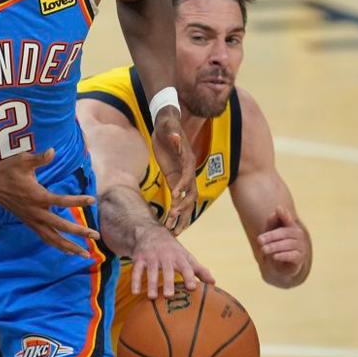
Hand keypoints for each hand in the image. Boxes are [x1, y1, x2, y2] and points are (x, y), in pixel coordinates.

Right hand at [0, 148, 99, 257]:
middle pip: (61, 226)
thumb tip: (53, 151)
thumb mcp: (22, 160)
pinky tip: (67, 251)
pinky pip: (44, 237)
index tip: (92, 200)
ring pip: (52, 238)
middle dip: (79, 232)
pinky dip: (56, 245)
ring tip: (84, 255)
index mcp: (37, 196)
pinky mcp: (28, 223)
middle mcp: (36, 212)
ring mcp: (32, 220)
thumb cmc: (7, 171)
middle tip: (96, 236)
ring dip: (69, 247)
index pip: (62, 201)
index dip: (78, 200)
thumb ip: (40, 158)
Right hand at [130, 222, 213, 298]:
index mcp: (179, 257)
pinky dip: (135, 281)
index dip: (189, 277)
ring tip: (152, 297)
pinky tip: (135, 292)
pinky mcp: (139, 258)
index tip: (192, 287)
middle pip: (167, 270)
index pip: (186, 267)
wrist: (150, 233)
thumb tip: (214, 283)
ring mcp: (151, 257)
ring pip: (151, 271)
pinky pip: (136, 270)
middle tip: (169, 295)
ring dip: (151, 284)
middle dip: (168, 282)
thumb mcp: (186, 257)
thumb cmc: (173, 250)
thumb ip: (199, 270)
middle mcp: (165, 256)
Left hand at [151, 107, 196, 234]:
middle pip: (190, 195)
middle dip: (182, 208)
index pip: (187, 176)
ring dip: (181, 217)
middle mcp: (188, 171)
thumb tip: (175, 135)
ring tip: (173, 232)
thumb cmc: (167, 125)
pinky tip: (171, 225)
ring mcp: (183, 178)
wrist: (168, 124)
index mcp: (187, 160)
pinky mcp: (176, 180)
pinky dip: (177, 212)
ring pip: (187, 202)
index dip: (182, 186)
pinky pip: (179, 200)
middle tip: (171, 221)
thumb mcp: (168, 127)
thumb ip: (173, 133)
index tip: (174, 196)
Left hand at [257, 205, 308, 285]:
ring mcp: (301, 247)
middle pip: (285, 233)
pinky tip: (275, 256)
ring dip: (274, 246)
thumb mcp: (269, 234)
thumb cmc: (273, 246)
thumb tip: (277, 209)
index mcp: (291, 227)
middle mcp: (298, 236)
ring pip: (289, 244)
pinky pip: (293, 256)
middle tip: (259, 240)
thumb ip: (272, 223)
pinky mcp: (300, 259)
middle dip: (271, 236)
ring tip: (263, 249)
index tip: (278, 208)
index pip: (287, 219)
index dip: (284, 214)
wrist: (278, 267)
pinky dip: (283, 255)